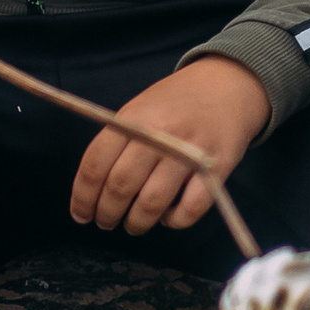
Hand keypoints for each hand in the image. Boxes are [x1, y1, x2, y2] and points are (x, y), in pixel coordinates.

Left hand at [71, 56, 268, 237]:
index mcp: (133, 119)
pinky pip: (189, 209)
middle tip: (106, 222)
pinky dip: (174, 221)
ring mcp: (189, 152)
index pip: (95, 165)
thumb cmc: (177, 102)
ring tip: (133, 225)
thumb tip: (93, 191)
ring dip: (136, 223)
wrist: (228, 85)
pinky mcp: (217, 169)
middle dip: (107, 214)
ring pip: (151, 203)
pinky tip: (168, 217)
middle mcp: (159, 135)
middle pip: (119, 187)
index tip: (81, 214)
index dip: (82, 197)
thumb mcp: (139, 109)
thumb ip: (117, 143)